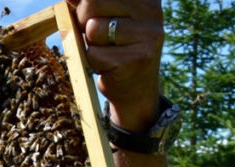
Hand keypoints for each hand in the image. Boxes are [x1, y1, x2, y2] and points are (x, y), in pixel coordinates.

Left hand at [69, 0, 164, 129]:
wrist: (135, 90)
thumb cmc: (114, 50)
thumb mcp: (104, 20)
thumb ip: (89, 4)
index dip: (84, 3)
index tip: (89, 17)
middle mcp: (151, 11)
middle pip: (92, 3)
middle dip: (83, 22)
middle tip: (97, 38)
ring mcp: (147, 35)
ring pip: (92, 28)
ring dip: (89, 44)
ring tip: (106, 51)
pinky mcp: (135, 58)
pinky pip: (93, 53)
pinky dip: (92, 62)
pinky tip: (109, 66)